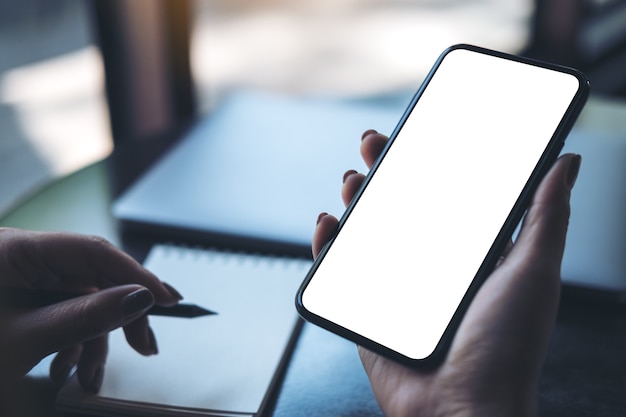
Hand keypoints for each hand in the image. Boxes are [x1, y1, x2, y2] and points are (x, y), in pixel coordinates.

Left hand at [0, 229, 181, 393]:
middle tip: (146, 344)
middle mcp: (24, 258)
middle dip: (119, 317)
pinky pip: (65, 313)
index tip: (166, 298)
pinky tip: (67, 366)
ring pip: (83, 301)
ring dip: (93, 341)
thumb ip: (86, 316)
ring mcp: (25, 279)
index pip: (94, 251)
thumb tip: (140, 298)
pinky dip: (73, 343)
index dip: (136, 275)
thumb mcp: (23, 339)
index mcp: (16, 250)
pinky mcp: (25, 299)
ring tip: (88, 376)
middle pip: (94, 277)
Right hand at [312, 130, 580, 416]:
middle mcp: (433, 265)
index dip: (431, 161)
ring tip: (354, 178)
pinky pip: (339, 269)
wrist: (461, 410)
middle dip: (387, 170)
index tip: (420, 130)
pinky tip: (329, 222)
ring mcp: (397, 285)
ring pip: (369, 231)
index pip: (446, 195)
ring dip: (357, 200)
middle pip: (402, 206)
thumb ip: (545, 216)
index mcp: (470, 253)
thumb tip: (566, 162)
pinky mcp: (367, 307)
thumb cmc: (505, 349)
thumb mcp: (533, 272)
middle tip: (375, 142)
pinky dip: (328, 243)